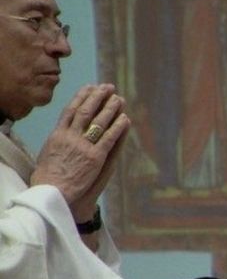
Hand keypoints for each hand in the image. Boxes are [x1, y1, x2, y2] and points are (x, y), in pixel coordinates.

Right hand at [29, 84, 129, 221]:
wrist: (51, 192)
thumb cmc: (47, 177)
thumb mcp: (48, 153)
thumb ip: (57, 141)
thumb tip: (62, 131)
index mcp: (57, 135)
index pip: (70, 110)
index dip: (81, 97)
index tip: (89, 87)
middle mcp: (70, 137)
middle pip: (86, 111)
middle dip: (97, 97)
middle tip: (108, 87)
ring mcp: (83, 146)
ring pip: (99, 122)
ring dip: (110, 109)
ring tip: (120, 98)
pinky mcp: (96, 157)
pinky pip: (109, 139)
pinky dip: (118, 127)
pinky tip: (126, 119)